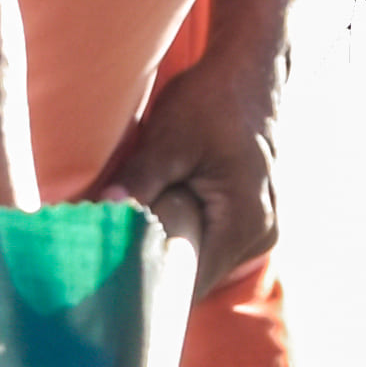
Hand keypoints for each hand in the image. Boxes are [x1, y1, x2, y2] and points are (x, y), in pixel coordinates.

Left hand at [87, 39, 283, 276]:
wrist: (248, 73)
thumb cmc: (212, 101)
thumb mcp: (170, 139)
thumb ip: (140, 180)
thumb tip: (105, 212)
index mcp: (245, 221)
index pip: (193, 280)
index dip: (152, 288)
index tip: (111, 293)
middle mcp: (260, 234)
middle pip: (198, 276)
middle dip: (156, 275)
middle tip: (106, 275)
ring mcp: (259, 229)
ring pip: (203, 261)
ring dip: (169, 256)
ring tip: (125, 254)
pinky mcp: (250, 219)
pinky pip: (211, 244)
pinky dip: (183, 239)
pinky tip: (153, 231)